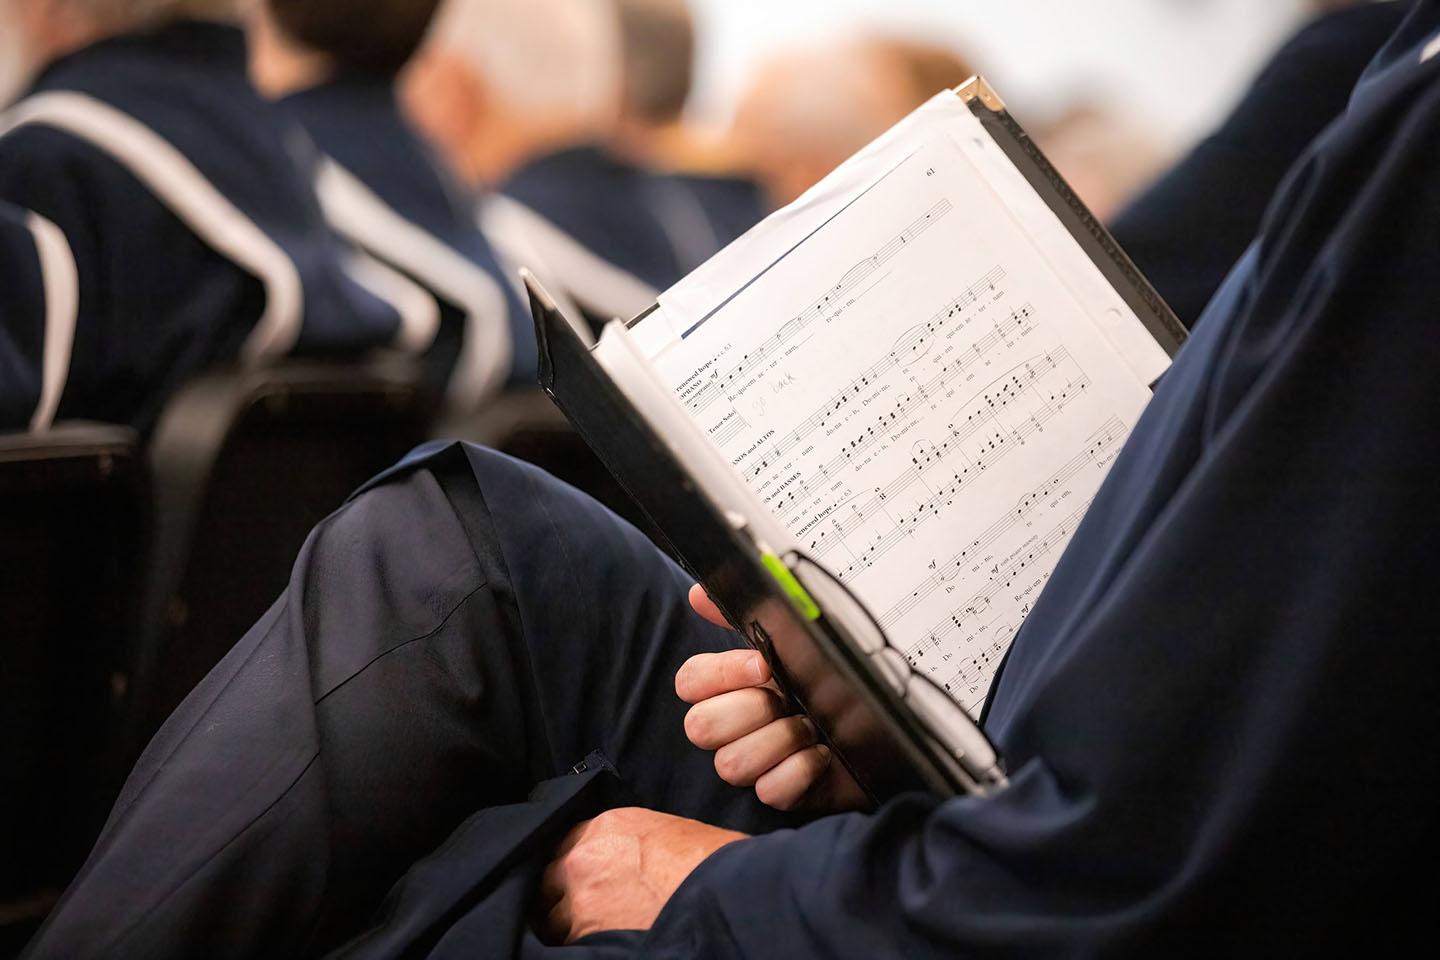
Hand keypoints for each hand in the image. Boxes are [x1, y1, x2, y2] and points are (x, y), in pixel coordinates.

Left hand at [539, 807, 745, 943]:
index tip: (582, 876)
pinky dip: (580, 946)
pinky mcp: (586, 935)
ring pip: (553, 917)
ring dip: (567, 924)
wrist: (722, 894)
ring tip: (590, 931)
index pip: (570, 843)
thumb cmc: (711, 862)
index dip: (576, 863)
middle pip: (551, 879)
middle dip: (561, 893)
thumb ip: (636, 843)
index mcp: (608, 826)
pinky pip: (569, 943)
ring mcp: (581, 899)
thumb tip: (632, 861)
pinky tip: (599, 946)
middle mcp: (585, 858)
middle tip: (580, 906)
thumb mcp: (670, 832)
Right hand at [681, 585, 866, 810]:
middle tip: (786, 699)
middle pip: (700, 727)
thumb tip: (699, 593)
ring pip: (730, 764)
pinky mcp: (779, 793)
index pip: (690, 681)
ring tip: (812, 727)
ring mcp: (753, 764)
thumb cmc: (830, 684)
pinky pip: (768, 791)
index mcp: (729, 688)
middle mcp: (732, 728)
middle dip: (750, 711)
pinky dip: (798, 771)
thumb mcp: (793, 643)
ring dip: (779, 741)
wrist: (881, 727)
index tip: (762, 664)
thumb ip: (744, 616)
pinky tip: (821, 754)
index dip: (720, 675)